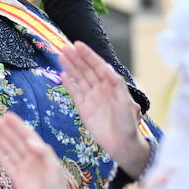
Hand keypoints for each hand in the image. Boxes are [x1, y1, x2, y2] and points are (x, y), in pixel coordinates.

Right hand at [0, 112, 83, 188]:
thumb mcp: (54, 170)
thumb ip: (43, 153)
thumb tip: (29, 140)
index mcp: (42, 154)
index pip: (27, 136)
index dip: (17, 125)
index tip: (6, 115)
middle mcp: (32, 159)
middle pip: (16, 141)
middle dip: (5, 129)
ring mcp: (25, 169)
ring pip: (11, 150)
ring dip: (1, 139)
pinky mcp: (18, 181)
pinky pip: (8, 165)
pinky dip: (1, 155)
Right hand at [59, 40, 150, 177]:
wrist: (122, 144)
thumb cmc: (127, 123)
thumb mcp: (125, 102)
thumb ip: (116, 84)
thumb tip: (106, 67)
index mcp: (111, 84)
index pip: (97, 65)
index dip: (88, 55)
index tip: (77, 44)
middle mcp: (100, 88)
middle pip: (86, 70)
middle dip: (76, 58)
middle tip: (64, 47)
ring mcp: (91, 98)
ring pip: (79, 79)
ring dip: (70, 67)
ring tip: (61, 56)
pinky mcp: (83, 109)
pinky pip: (75, 93)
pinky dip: (69, 84)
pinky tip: (62, 74)